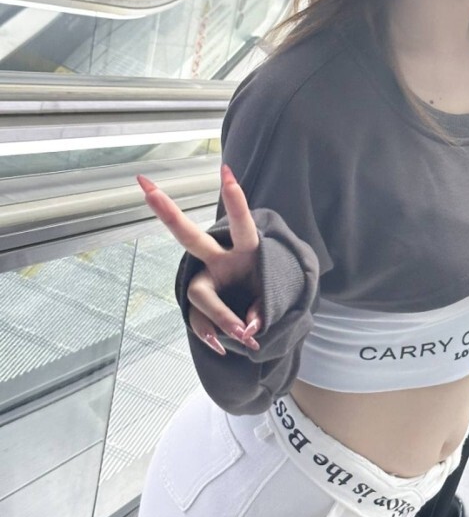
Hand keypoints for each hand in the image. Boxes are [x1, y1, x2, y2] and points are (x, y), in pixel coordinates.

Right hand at [137, 165, 261, 356]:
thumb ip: (261, 311)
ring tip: (242, 337)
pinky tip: (223, 345)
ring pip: (197, 296)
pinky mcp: (203, 305)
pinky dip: (213, 334)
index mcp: (248, 250)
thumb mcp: (276, 299)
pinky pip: (200, 322)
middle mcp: (221, 260)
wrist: (264, 316)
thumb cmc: (269, 293)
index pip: (240, 224)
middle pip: (190, 238)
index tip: (225, 171)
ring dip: (217, 318)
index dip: (234, 200)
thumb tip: (246, 329)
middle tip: (145, 186)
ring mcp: (208, 282)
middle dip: (168, 214)